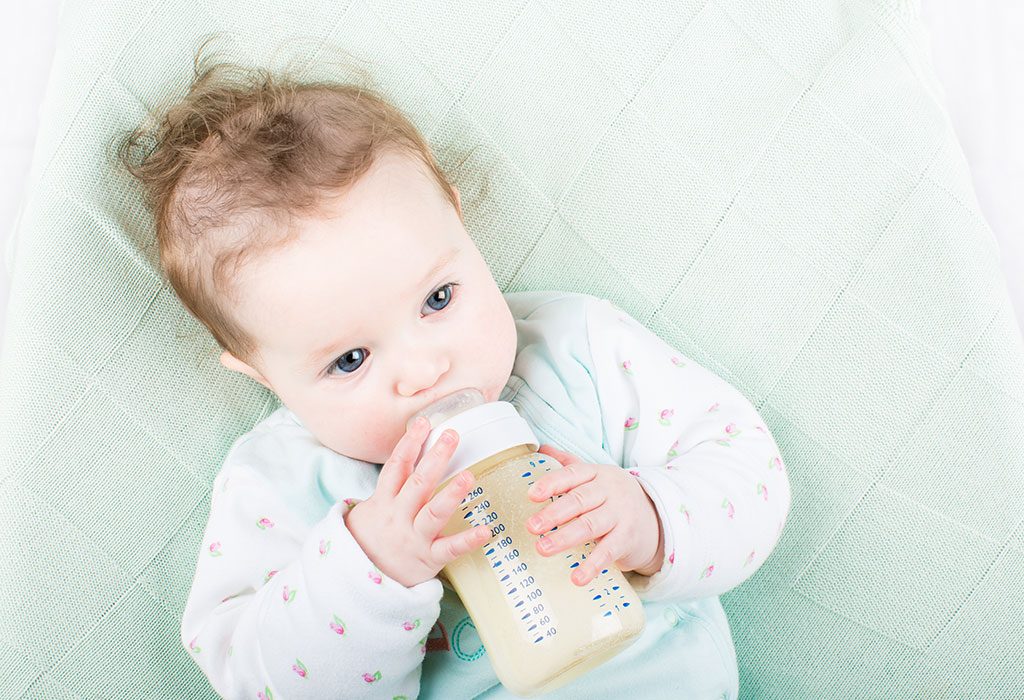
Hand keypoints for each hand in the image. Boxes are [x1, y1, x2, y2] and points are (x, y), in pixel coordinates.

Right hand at [345, 416, 489, 587]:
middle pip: (417, 483)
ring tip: (468, 476)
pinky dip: (468, 540)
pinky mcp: (427, 558)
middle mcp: (398, 516)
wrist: (356, 579)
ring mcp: (413, 537)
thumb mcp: (372, 508)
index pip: (397, 466)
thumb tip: (409, 451)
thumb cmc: (372, 536)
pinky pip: (449, 548)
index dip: (410, 443)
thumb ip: (392, 485)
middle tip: (452, 436)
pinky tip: (486, 530)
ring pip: (432, 513)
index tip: (424, 422)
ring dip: (451, 494)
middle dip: (435, 458)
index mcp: (384, 500)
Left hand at [527, 444, 664, 586]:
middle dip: (554, 514)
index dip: (552, 483)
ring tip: (543, 548)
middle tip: (531, 526)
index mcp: (598, 474)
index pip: (573, 474)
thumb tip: (541, 447)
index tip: (532, 495)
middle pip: (579, 500)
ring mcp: (621, 515)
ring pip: (590, 525)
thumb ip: (569, 464)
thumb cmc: (613, 497)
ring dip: (565, 538)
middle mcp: (610, 491)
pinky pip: (608, 552)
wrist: (655, 517)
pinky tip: (577, 577)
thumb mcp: (595, 476)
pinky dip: (592, 565)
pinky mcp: (628, 539)